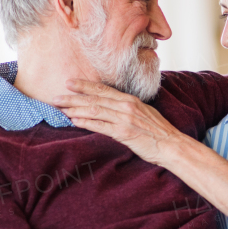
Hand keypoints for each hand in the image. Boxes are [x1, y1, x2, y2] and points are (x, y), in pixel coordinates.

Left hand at [54, 80, 181, 164]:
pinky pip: (100, 126)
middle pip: (95, 98)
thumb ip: (128, 109)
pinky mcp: (124, 132)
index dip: (84, 86)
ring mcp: (125, 118)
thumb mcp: (143, 113)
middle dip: (73, 97)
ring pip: (94, 110)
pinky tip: (74, 121)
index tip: (69, 83)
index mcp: (130, 100)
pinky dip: (86, 122)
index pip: (103, 90)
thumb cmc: (158, 131)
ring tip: (60, 109)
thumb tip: (112, 107)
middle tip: (56, 97)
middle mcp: (126, 106)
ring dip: (75, 109)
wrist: (171, 145)